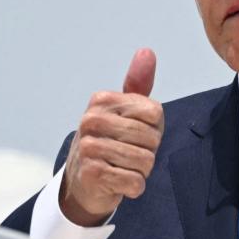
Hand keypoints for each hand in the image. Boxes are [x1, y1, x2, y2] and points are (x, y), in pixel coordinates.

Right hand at [60, 48, 162, 225]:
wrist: (83, 182)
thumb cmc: (111, 142)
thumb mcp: (124, 110)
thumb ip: (137, 83)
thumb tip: (147, 51)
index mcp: (101, 100)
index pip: (155, 114)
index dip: (154, 129)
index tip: (136, 134)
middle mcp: (91, 120)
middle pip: (151, 139)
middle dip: (148, 152)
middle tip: (129, 154)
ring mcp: (89, 147)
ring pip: (145, 161)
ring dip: (141, 171)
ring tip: (123, 168)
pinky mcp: (92, 174)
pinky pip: (135, 182)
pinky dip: (134, 187)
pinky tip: (119, 182)